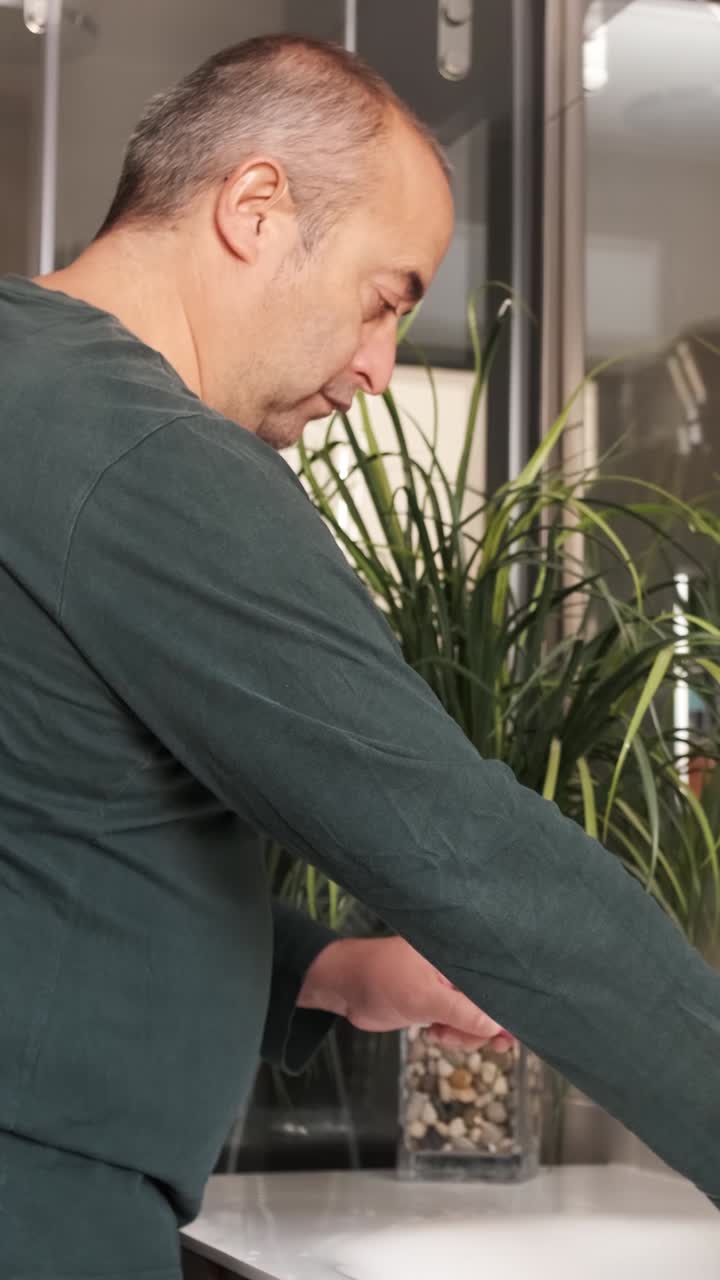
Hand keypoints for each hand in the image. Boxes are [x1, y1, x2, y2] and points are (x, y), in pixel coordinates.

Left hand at [297, 935, 514, 1052]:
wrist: (344, 987)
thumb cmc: (381, 979)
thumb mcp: (424, 997)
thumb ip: (462, 1012)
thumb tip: (497, 1026)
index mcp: (459, 955)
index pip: (495, 980)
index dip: (507, 1006)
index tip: (513, 1035)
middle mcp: (458, 969)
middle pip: (489, 1003)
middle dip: (481, 1027)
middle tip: (465, 1039)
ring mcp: (447, 987)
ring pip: (473, 1018)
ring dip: (463, 1034)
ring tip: (439, 1034)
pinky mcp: (435, 1002)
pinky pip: (457, 1022)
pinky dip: (452, 1033)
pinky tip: (434, 1033)